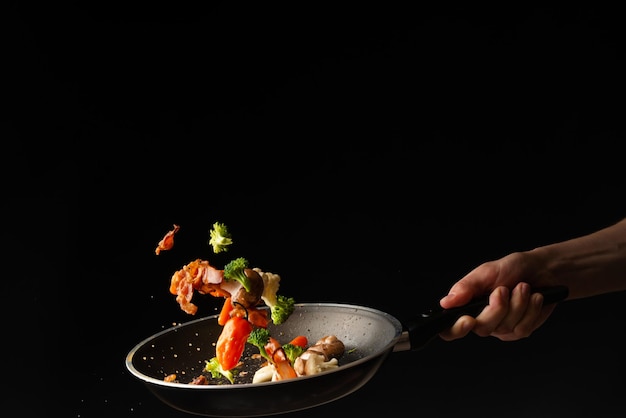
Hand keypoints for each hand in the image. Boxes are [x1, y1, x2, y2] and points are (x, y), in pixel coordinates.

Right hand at [438, 252, 556, 341]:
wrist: (542, 270)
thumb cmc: (512, 268)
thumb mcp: (486, 272)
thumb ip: (465, 288)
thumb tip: (446, 302)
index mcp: (467, 305)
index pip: (450, 329)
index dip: (455, 330)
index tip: (468, 319)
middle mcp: (481, 320)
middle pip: (482, 329)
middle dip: (498, 308)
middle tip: (504, 289)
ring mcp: (501, 328)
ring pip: (505, 328)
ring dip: (518, 304)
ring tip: (523, 287)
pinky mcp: (519, 330)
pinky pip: (523, 329)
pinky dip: (531, 310)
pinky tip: (534, 297)